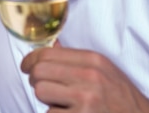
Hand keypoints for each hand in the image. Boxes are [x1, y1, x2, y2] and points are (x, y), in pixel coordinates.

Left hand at [21, 47, 148, 112]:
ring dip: (46, 100)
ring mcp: (86, 100)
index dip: (30, 60)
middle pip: (39, 72)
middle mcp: (89, 77)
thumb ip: (75, 59)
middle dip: (35, 80)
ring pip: (41, 93)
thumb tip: (49, 46)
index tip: (26, 66)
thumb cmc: (122, 98)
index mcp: (92, 60)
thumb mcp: (104, 70)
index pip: (46, 53)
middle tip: (41, 86)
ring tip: (60, 103)